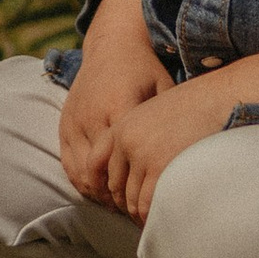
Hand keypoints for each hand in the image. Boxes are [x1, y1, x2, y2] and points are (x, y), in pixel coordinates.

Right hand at [58, 0, 165, 200]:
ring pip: (81, 173)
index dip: (136, 187)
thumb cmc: (145, 69)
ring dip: (98, 193)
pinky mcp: (64, 124)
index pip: (124, 162)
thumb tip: (193, 154)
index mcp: (118, 108)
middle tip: (135, 213)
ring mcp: (74, 121)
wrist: (112, 44)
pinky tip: (100, 190)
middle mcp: (91, 117)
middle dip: (117, 198)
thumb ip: (169, 122)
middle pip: (100, 173)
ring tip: (119, 205)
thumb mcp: (164, 89)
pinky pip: (68, 163)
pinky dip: (83, 181)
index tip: (150, 202)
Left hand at [102, 70, 239, 220]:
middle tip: (142, 218)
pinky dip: (152, 217)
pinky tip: (163, 220)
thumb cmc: (195, 109)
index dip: (110, 189)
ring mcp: (142, 154)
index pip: (98, 167)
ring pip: (131, 200)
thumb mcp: (156, 116)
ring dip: (141, 216)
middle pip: (116, 188)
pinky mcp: (160, 167)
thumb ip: (139, 139)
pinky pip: (147, 204)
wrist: (219, 99)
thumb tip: (137, 172)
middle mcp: (125, 141)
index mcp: (121, 127)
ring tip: (154, 223)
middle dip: (127, 207)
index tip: (121, 202)